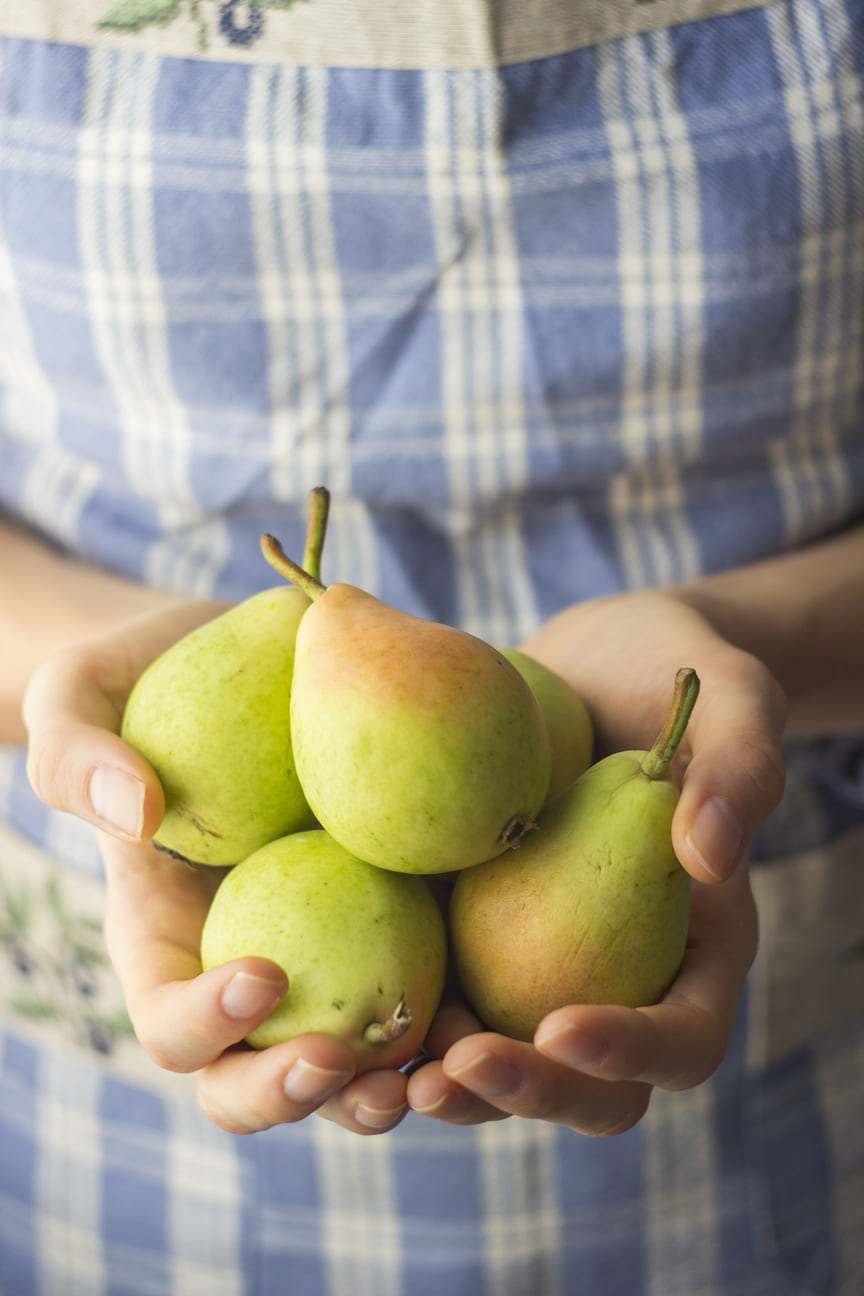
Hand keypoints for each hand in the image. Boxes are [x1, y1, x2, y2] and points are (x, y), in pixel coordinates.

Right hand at [23, 604, 411, 1134]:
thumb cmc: (141, 680)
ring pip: (347, 1063)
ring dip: (384, 1088)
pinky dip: (450, 1014)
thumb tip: (135, 810)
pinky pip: (419, 986)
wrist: (244, 657)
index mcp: (162, 944)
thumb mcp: (79, 698)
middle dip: (293, 1093)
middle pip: (252, 1080)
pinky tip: (490, 1003)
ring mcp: (320, 953)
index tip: (265, 973)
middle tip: (343, 1060)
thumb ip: (77, 755)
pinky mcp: (390, 920)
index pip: (170, 1024)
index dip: (207, 1025)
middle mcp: (239, 968)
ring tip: (436, 1069)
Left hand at [405, 590, 786, 1130]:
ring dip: (451, 1087)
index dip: (631, 1052)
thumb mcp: (732, 697)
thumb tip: (710, 856)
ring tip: (386, 1073)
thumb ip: (740, 767)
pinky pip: (438, 999)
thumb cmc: (666, 671)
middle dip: (526, 1091)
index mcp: (697, 952)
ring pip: (503, 1066)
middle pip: (592, 1091)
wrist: (581, 662)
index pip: (684, 1038)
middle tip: (458, 1065)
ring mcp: (539, 968)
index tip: (561, 1025)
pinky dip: (396, 1020)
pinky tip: (338, 1012)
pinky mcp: (470, 938)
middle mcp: (619, 980)